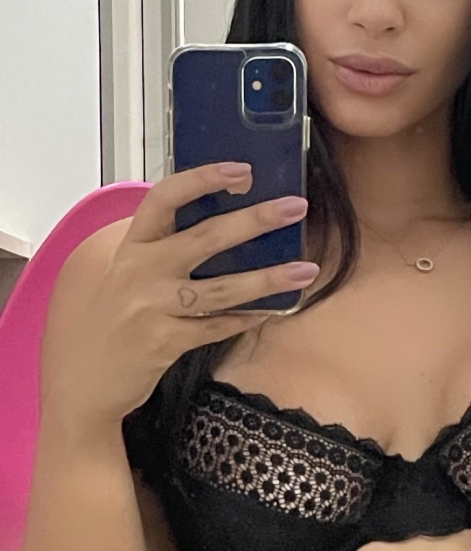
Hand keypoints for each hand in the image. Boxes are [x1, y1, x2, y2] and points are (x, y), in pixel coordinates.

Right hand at [40, 162, 316, 426]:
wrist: (84, 380)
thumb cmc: (114, 322)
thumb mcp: (128, 275)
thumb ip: (164, 250)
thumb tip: (228, 228)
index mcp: (132, 246)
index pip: (165, 198)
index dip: (203, 179)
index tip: (241, 170)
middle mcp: (140, 271)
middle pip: (205, 237)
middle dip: (255, 220)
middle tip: (295, 207)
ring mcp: (151, 307)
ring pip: (221, 288)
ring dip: (269, 278)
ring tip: (306, 270)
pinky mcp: (164, 342)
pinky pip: (217, 326)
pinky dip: (247, 317)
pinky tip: (274, 310)